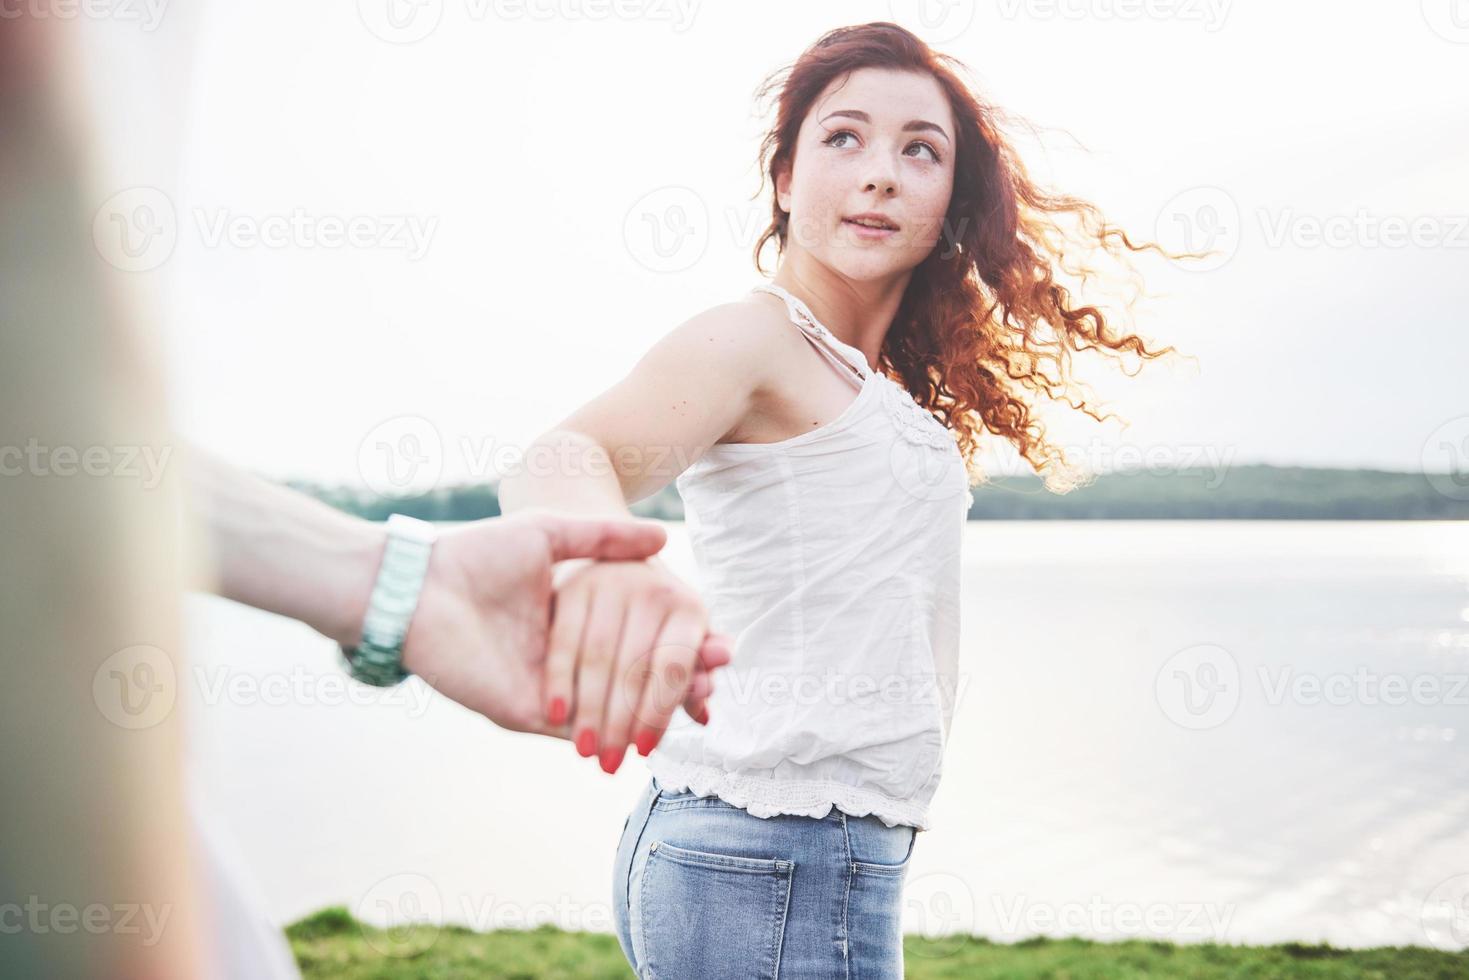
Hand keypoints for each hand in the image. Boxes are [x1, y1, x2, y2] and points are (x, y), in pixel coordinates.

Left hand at [399, 510, 727, 736]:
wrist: (416, 586)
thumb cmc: (475, 554)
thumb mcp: (551, 534)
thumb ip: (604, 538)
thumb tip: (663, 537)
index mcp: (569, 623)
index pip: (635, 644)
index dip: (676, 647)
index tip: (719, 643)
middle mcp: (562, 662)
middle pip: (631, 683)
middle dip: (677, 685)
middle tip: (720, 680)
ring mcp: (544, 691)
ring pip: (611, 712)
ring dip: (654, 712)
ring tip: (701, 703)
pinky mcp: (522, 712)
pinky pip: (577, 728)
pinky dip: (616, 726)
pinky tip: (656, 720)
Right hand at [546, 555, 721, 773]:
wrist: (618, 566)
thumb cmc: (657, 622)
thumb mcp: (680, 647)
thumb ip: (692, 680)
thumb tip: (706, 715)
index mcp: (688, 606)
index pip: (673, 669)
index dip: (658, 713)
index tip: (643, 751)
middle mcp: (652, 588)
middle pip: (633, 669)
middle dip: (620, 724)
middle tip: (609, 765)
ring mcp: (609, 583)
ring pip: (597, 659)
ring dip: (588, 711)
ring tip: (584, 751)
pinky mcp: (571, 586)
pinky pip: (564, 642)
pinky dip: (559, 681)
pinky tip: (556, 715)